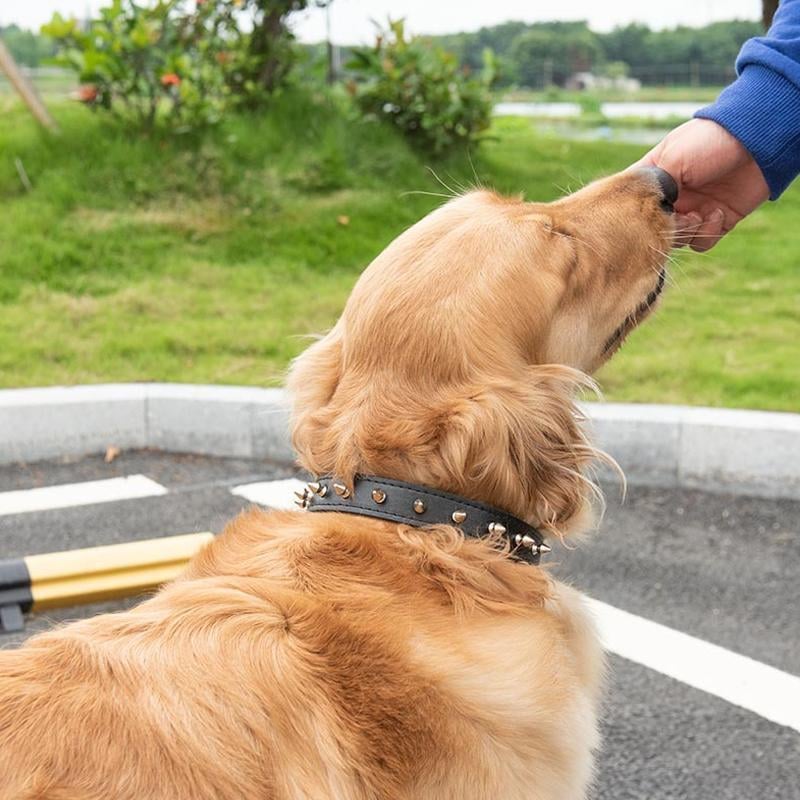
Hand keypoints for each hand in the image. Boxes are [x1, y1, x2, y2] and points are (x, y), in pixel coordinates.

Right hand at [634, 118, 769, 250]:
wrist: (757, 140)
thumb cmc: (708, 142)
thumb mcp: (672, 159)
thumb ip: (653, 190)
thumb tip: (646, 218)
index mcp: (655, 179)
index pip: (632, 204)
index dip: (632, 215)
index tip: (640, 217)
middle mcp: (671, 198)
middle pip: (653, 229)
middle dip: (662, 230)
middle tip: (675, 218)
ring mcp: (694, 211)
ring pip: (676, 241)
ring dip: (687, 231)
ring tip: (700, 214)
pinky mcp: (716, 221)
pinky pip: (702, 243)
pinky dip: (707, 233)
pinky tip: (718, 213)